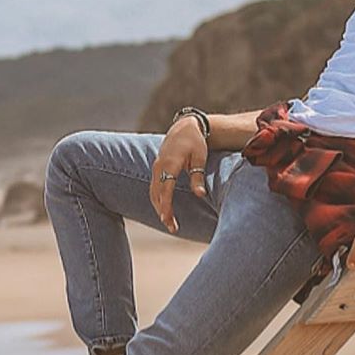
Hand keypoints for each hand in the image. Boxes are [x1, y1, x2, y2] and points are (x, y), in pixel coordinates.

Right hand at [149, 117, 208, 232]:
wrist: (184, 127)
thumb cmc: (195, 143)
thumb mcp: (200, 158)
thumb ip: (198, 176)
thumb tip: (201, 195)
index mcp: (170, 163)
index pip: (165, 188)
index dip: (166, 205)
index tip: (167, 219)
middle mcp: (159, 166)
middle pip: (157, 194)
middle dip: (163, 211)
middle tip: (172, 228)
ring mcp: (156, 167)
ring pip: (154, 192)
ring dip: (160, 208)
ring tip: (170, 223)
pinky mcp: (156, 169)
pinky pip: (154, 188)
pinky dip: (158, 200)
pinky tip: (165, 211)